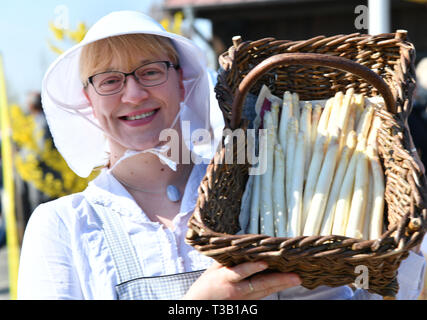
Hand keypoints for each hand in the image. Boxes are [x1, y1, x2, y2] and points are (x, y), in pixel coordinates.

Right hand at [182, 261, 300, 299]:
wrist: (200, 306)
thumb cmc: (205, 286)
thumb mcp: (213, 269)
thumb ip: (228, 258)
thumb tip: (243, 244)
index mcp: (225, 278)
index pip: (240, 272)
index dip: (252, 268)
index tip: (264, 262)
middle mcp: (236, 290)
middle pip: (259, 285)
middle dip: (278, 280)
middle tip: (295, 276)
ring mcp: (243, 299)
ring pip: (265, 291)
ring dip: (281, 285)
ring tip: (296, 279)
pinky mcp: (248, 303)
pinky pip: (263, 294)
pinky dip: (274, 288)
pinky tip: (285, 282)